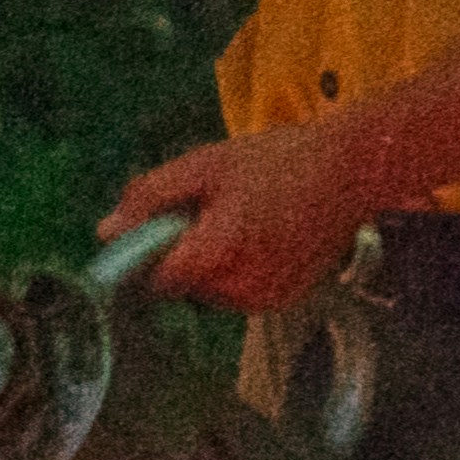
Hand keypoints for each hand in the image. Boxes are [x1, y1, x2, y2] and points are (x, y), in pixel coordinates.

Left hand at [106, 121, 381, 311]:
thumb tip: (106, 231)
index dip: (148, 257)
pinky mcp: (287, 300)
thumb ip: (150, 199)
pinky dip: (240, 270)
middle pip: (184, 287)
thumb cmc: (278, 159)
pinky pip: (241, 293)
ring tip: (240, 217)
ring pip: (211, 292)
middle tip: (210, 209)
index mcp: (216, 256)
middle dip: (184, 254)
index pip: (157, 282)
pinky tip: (261, 233)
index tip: (158, 228)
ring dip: (212, 264)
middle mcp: (241, 290)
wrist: (354, 168)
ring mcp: (267, 299)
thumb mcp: (204, 166)